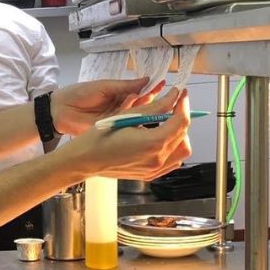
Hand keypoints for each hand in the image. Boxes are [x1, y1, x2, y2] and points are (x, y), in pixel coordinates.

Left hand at [50, 78, 162, 134]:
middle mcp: (122, 107)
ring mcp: (118, 119)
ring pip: (138, 115)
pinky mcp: (113, 129)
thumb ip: (125, 85)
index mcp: (119, 94)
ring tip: (164, 106)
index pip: (140, 91)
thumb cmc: (79, 94)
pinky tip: (147, 118)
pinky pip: (128, 125)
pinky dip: (137, 121)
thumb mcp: (104, 86)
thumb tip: (146, 80)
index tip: (165, 83)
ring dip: (150, 110)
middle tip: (172, 96)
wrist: (60, 110)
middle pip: (142, 104)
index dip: (153, 88)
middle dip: (156, 100)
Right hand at [62, 89, 190, 180]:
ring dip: (179, 135)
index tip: (181, 94)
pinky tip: (161, 138)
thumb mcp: (128, 115)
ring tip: (166, 123)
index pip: (181, 121)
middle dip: (181, 118)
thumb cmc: (100, 137)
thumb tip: (173, 96)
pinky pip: (172, 161)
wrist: (85, 160)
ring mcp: (155, 169)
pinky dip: (172, 148)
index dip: (183, 104)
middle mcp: (158, 159)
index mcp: (153, 142)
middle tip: (173, 106)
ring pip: (182, 150)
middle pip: (184, 135)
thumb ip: (155, 106)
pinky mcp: (150, 174)